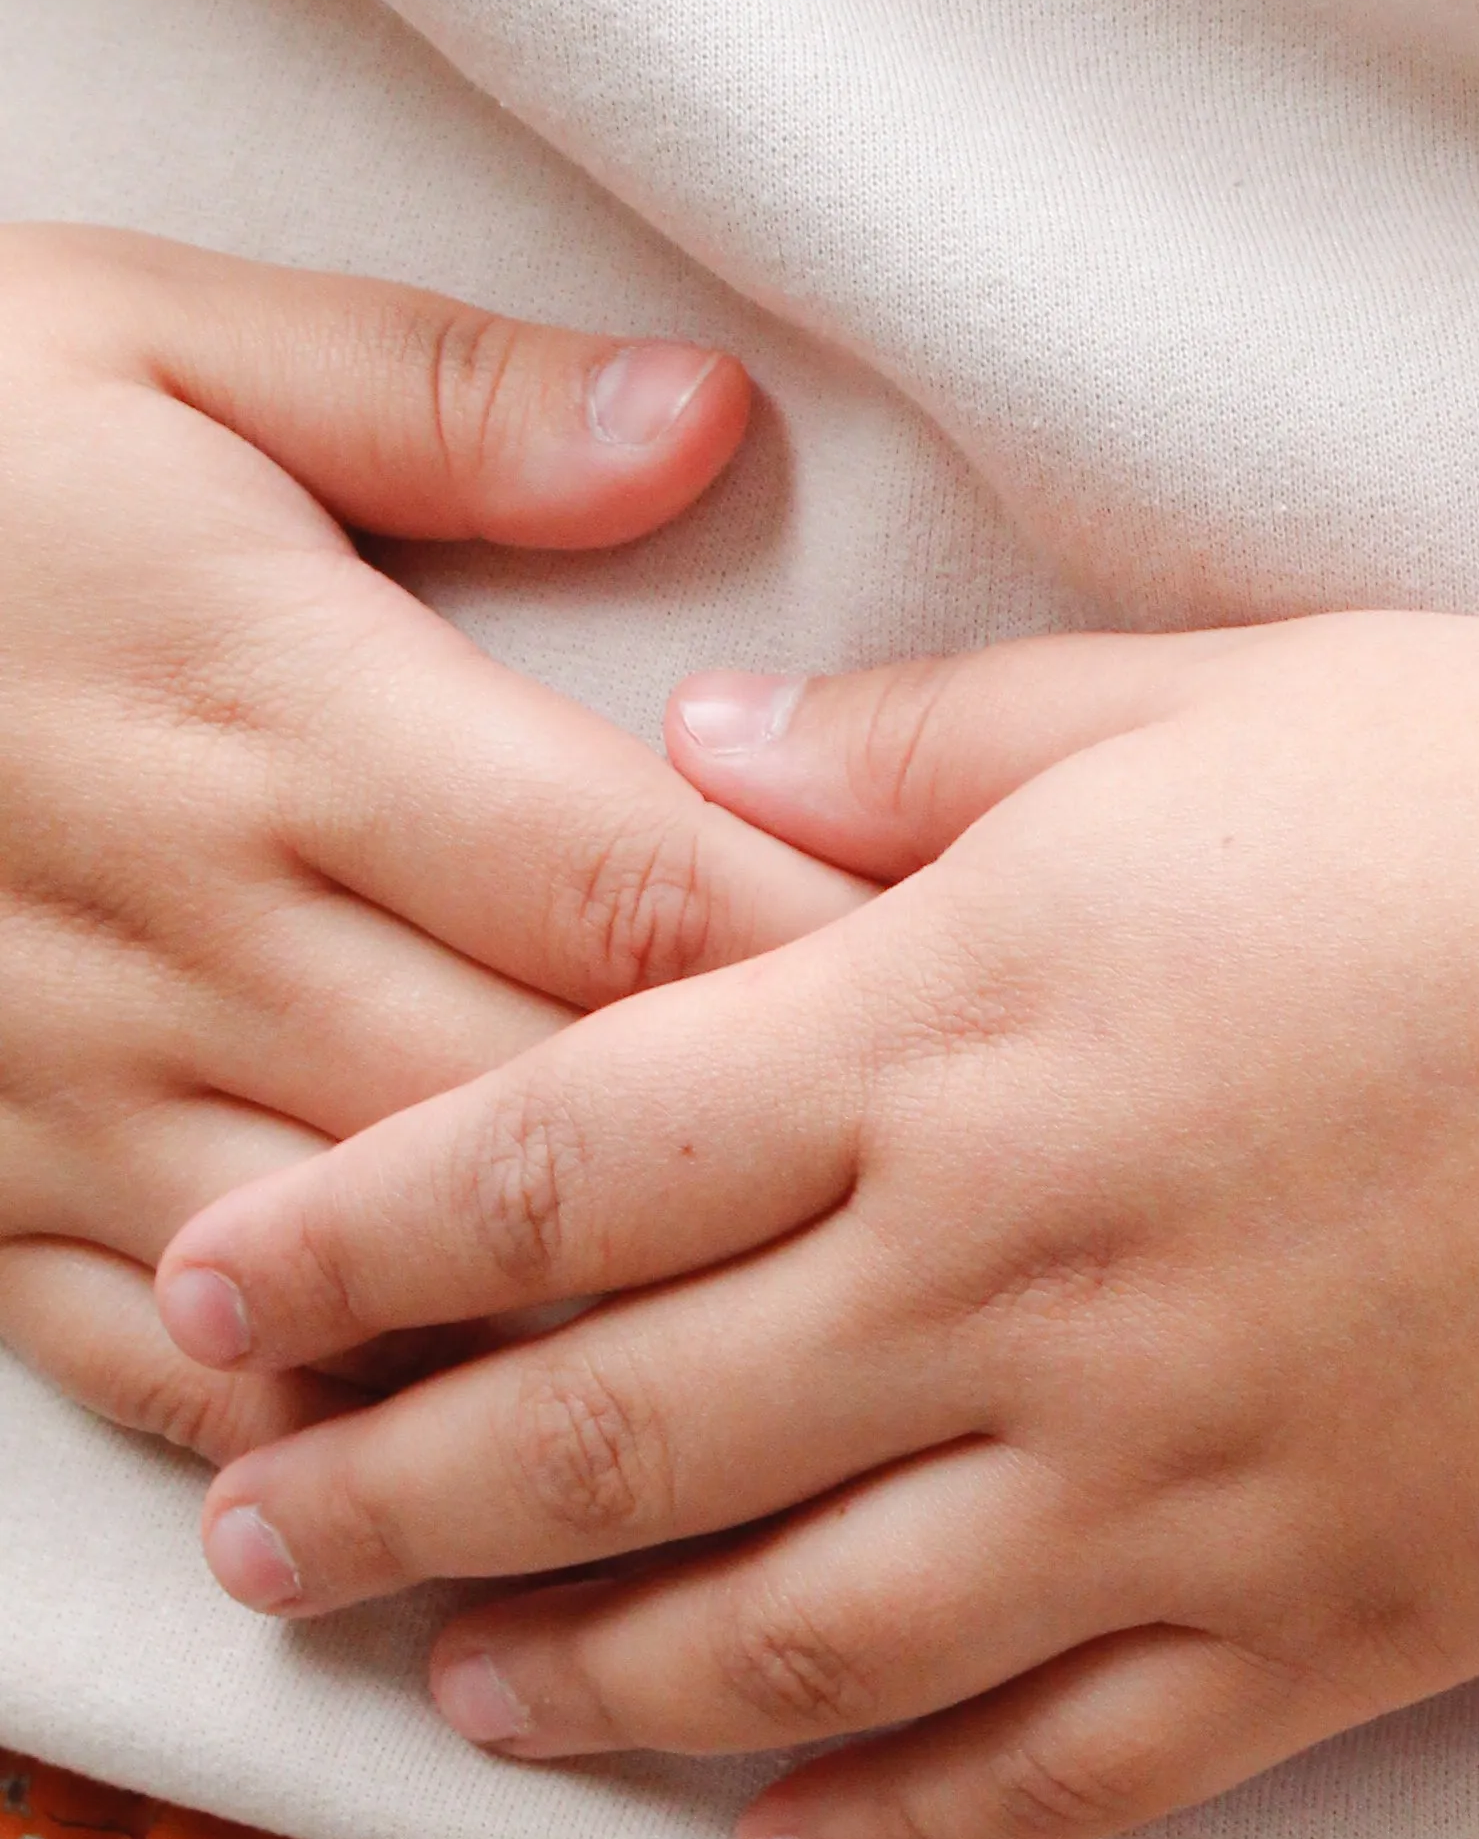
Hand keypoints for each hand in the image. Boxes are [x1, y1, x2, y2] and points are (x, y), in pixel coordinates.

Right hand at [0, 228, 868, 1457]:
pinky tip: (494, 1499)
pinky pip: (167, 1360)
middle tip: (991, 1251)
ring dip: (587, 1360)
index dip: (842, 966)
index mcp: (284, 712)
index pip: (633, 885)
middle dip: (769, 1189)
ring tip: (810, 1431)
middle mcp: (195, 923)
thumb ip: (442, 392)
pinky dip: (335, 1434)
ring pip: (389, 1273)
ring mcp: (71, 1079)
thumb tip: (708, 421)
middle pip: (553, 1108)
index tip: (1024, 1021)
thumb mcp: (150, 338)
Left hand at [154, 618, 1478, 1838]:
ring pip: (796, 1639)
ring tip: (475, 1692)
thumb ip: (927, 752)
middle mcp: (1023, 1286)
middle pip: (611, 1435)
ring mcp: (1179, 1484)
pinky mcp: (1342, 1619)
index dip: (338, 1246)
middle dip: (391, 1496)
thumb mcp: (1227, 701)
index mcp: (965, 1035)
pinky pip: (1066, 1770)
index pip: (547, 1167)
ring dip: (593, 1680)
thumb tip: (697, 769)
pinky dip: (897, 1832)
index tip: (201, 1297)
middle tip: (256, 1535)